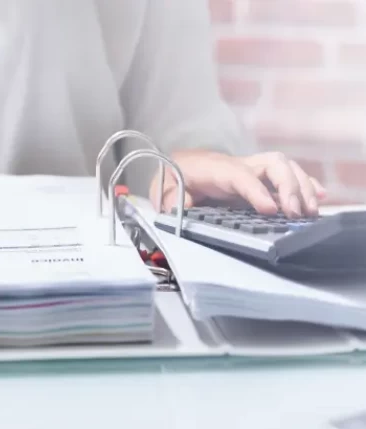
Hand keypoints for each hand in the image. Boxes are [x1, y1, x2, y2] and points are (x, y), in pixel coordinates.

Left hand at [150, 149, 326, 216]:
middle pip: (271, 164)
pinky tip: (318, 197)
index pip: (239, 175)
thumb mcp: (162, 189)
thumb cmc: (170, 177)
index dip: (256, 191)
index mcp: (211, 168)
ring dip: (301, 187)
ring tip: (309, 211)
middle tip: (294, 213)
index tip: (271, 210)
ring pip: (283, 167)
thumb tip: (184, 208)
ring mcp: (249, 169)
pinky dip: (304, 184)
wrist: (173, 165)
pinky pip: (285, 175)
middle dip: (288, 187)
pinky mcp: (257, 177)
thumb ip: (171, 199)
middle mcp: (235, 164)